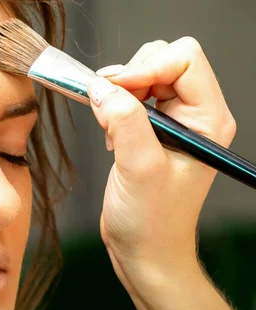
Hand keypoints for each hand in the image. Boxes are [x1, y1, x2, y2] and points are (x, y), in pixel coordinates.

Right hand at [86, 37, 236, 296]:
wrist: (145, 249)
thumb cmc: (153, 221)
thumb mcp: (140, 168)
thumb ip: (123, 120)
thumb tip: (101, 86)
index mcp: (208, 118)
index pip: (185, 59)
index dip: (149, 66)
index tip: (118, 89)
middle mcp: (195, 113)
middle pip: (163, 59)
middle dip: (131, 76)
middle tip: (110, 106)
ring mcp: (173, 118)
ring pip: (144, 72)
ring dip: (119, 91)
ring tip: (111, 126)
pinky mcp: (152, 125)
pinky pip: (130, 92)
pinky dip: (113, 104)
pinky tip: (112, 134)